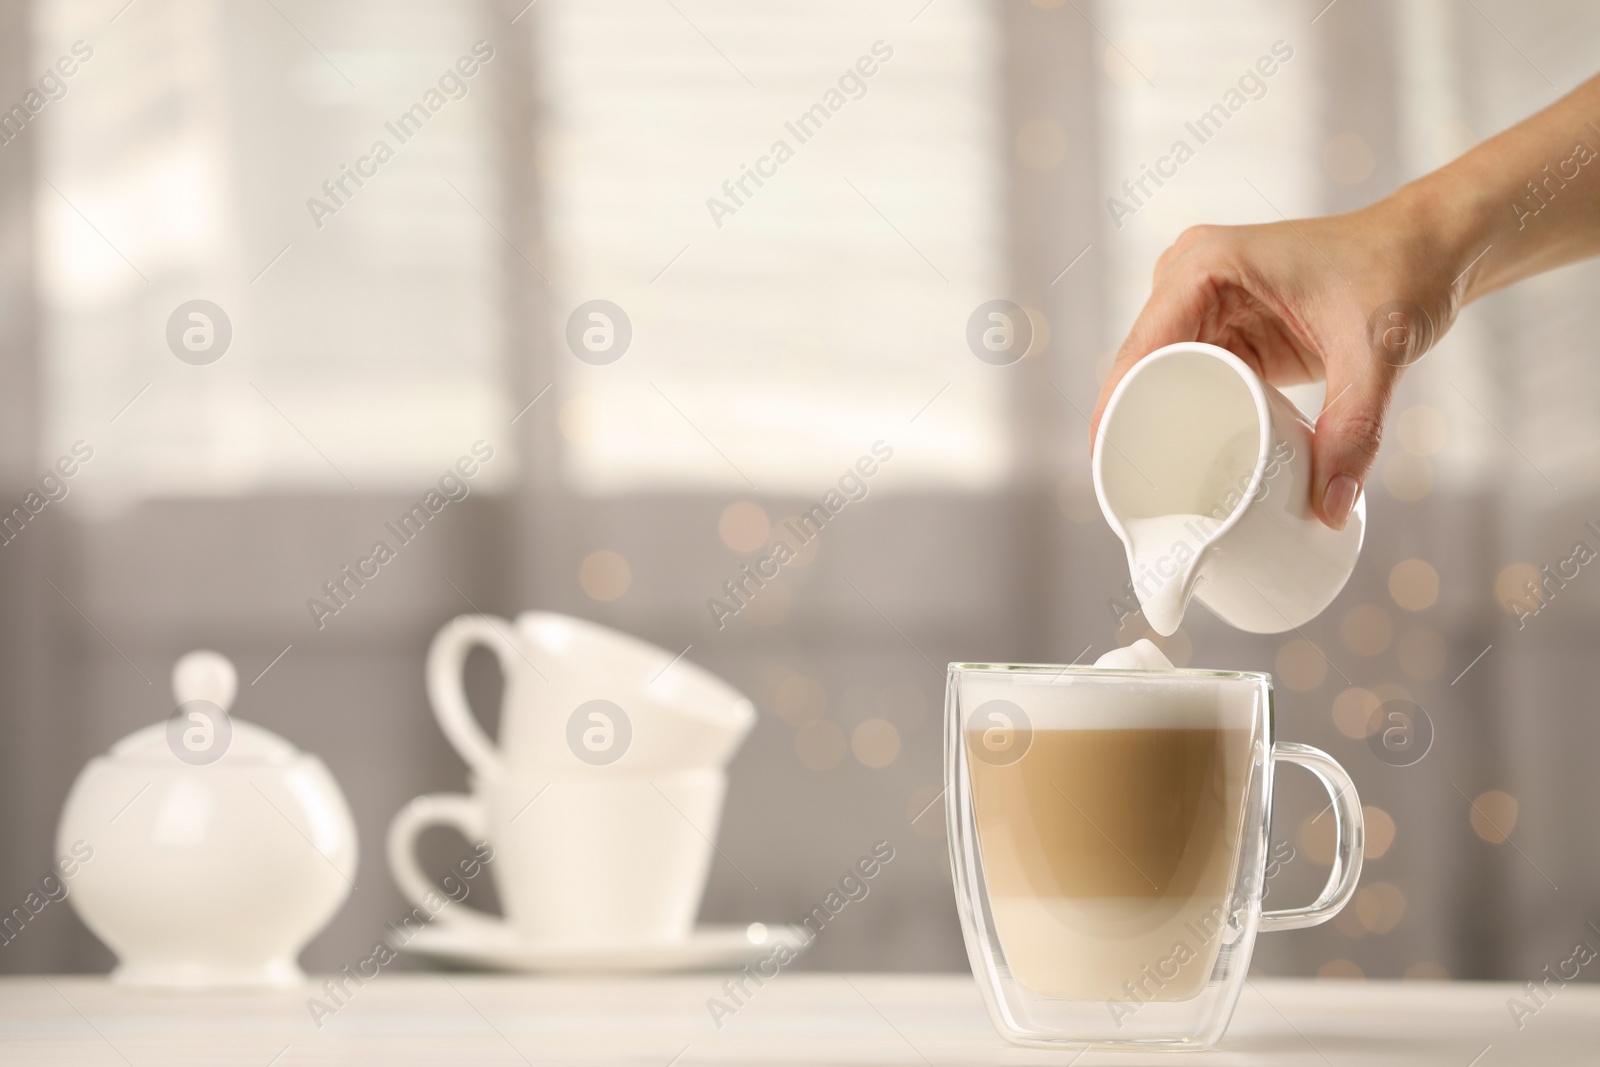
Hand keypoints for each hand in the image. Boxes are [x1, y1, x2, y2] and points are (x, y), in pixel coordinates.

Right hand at [1088, 197, 1460, 529]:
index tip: (1108, 473)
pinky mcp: (1223, 321)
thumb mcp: (1378, 353)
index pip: (1140, 351)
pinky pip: (1186, 374)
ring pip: (1158, 374)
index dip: (1115, 412)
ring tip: (1146, 487)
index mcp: (1207, 266)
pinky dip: (1181, 412)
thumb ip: (1356, 430)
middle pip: (1140, 367)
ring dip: (1151, 423)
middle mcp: (1191, 276)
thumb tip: (1330, 508)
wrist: (1433, 244)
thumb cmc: (1403, 271)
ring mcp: (1202, 298)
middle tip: (1131, 497)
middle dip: (1130, 428)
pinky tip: (1174, 455)